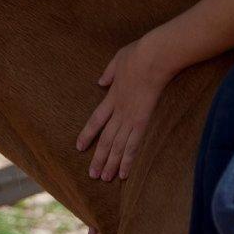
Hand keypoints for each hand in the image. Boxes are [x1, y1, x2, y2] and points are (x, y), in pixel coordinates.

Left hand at [76, 36, 170, 181]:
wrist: (154, 56)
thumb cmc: (139, 54)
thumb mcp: (117, 60)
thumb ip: (108, 73)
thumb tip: (100, 82)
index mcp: (111, 96)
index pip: (96, 120)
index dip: (87, 134)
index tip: (79, 147)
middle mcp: (119, 110)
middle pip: (106, 139)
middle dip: (99, 157)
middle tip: (93, 174)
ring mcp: (131, 116)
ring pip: (117, 146)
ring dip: (110, 163)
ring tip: (105, 178)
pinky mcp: (144, 120)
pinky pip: (134, 144)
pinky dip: (127, 160)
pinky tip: (123, 173)